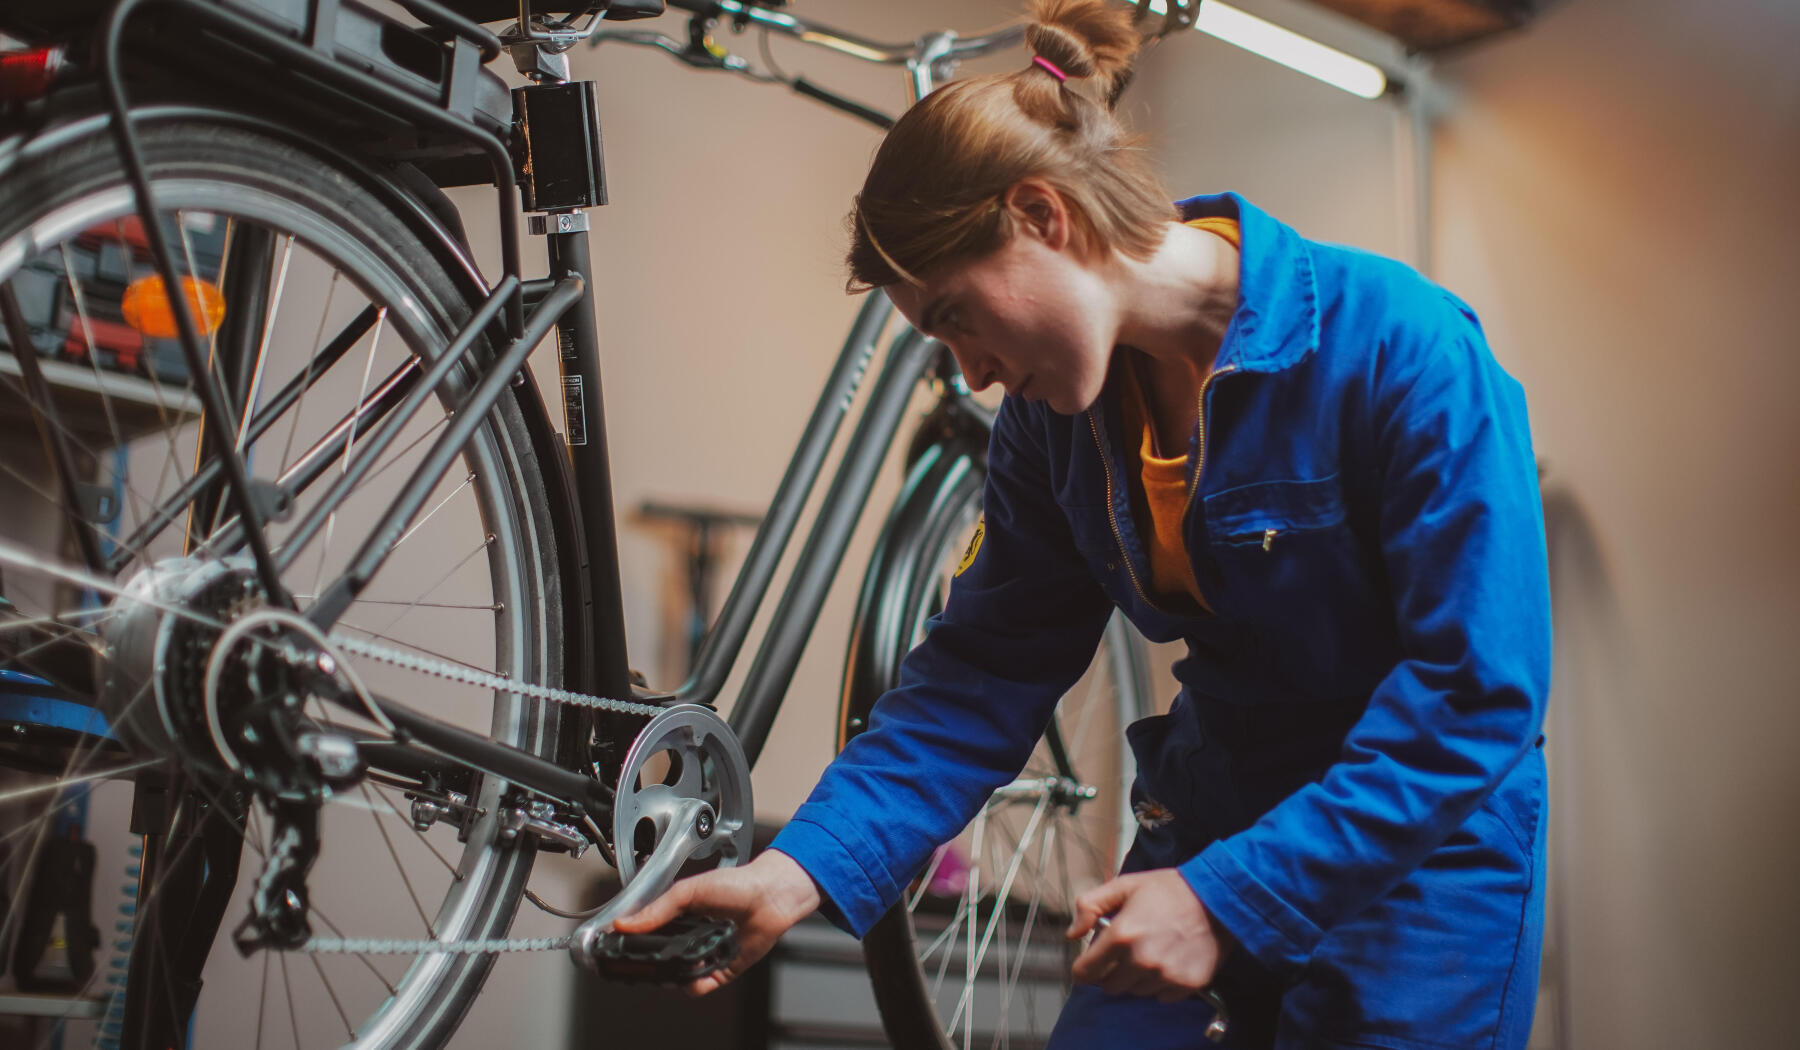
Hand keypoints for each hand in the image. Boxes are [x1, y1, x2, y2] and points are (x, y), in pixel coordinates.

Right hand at [612, 849, 821, 995]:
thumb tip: (626, 923)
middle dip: (653, 962)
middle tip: (646, 959)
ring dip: (675, 973)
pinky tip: (697, 969)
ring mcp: (705, 955)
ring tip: (681, 959)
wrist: (771, 896)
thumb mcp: (689, 891)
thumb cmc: (737, 884)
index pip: (648, 935)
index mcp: (679, 918)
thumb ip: (658, 909)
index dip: (635, 942)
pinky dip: (694, 982)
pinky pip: (700, 986)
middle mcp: (690, 938)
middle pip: (661, 960)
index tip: (619, 945)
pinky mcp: (721, 970)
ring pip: (677, 977)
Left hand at [1065, 869, 1231, 1002]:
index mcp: (1121, 935)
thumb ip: (1090, 905)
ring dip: (1137, 978)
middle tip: (1126, 952)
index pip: (1086, 972)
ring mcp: (1164, 975)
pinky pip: (1161, 997)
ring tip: (1151, 952)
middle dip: (1112, 971)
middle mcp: (1140, 960)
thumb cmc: (1169, 890)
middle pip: (1109, 986)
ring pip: (1135, 992)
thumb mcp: (1124, 886)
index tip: (1091, 964)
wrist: (1217, 899)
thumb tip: (1073, 934)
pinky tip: (1169, 962)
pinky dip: (1161, 984)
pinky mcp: (1185, 985)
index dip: (1084, 968)